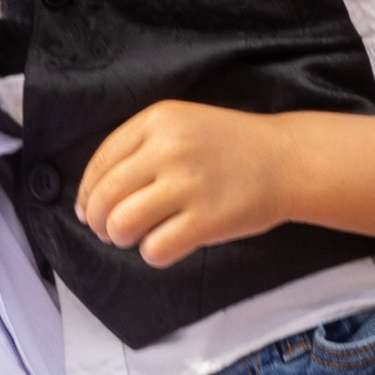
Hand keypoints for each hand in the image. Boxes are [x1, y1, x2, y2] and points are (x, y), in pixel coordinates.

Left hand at [75, 100, 285, 264]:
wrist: (287, 159)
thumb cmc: (231, 146)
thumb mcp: (183, 125)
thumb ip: (140, 148)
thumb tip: (91, 198)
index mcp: (158, 120)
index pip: (100, 162)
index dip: (87, 193)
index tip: (87, 209)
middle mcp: (168, 148)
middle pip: (104, 196)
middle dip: (97, 221)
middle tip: (109, 230)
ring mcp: (188, 184)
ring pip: (121, 224)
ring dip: (120, 238)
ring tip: (134, 238)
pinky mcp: (206, 219)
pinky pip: (155, 249)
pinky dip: (152, 254)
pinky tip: (165, 246)